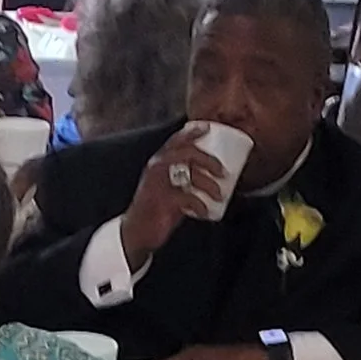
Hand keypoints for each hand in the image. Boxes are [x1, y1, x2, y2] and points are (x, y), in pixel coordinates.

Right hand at [121, 124, 230, 268]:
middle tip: (223, 171)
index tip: (208, 127)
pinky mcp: (161, 201)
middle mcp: (156, 169)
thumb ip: (186, 180)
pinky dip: (200, 205)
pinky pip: (186, 198)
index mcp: (158, 163)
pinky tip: (206, 211)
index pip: (175, 141)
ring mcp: (158, 184)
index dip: (191, 132)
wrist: (137, 232)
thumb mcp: (171, 189)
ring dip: (209, 184)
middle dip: (208, 160)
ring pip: (188, 174)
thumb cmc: (158, 209)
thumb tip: (214, 178)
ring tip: (220, 195)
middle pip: (186, 153)